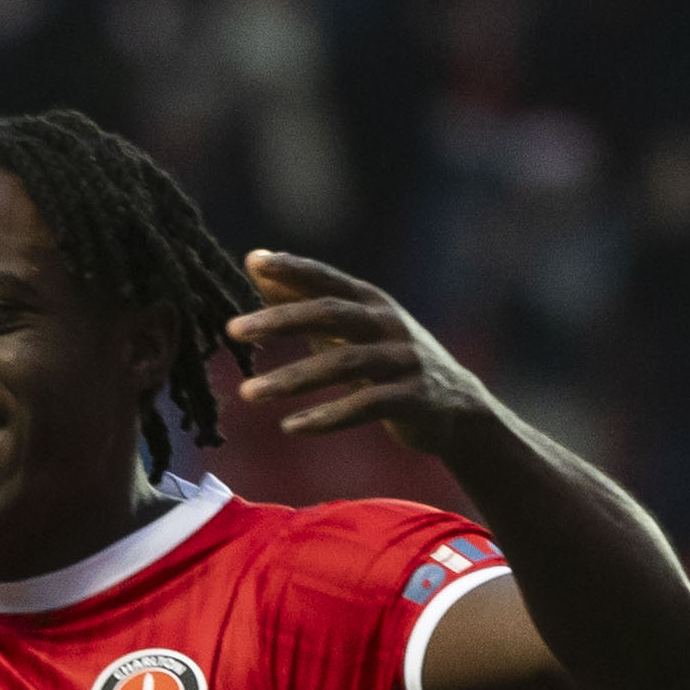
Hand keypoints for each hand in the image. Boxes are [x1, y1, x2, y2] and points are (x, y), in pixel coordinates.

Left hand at [226, 251, 500, 449]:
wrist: (457, 406)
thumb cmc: (390, 361)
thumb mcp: (352, 328)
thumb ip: (306, 300)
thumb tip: (254, 263)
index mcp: (370, 302)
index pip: (325, 278)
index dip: (292, 268)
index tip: (253, 262)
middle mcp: (387, 323)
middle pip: (330, 313)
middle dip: (280, 320)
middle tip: (232, 329)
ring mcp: (403, 360)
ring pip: (344, 363)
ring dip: (292, 378)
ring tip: (248, 393)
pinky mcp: (413, 398)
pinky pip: (366, 406)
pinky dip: (327, 417)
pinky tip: (291, 426)